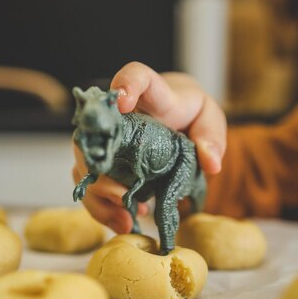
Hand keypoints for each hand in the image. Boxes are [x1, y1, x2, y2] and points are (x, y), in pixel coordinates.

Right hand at [72, 61, 226, 232]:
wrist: (173, 122)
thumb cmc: (188, 115)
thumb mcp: (208, 120)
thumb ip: (212, 137)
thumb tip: (210, 164)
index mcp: (151, 96)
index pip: (135, 76)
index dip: (126, 85)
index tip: (123, 101)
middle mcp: (119, 116)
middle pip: (95, 134)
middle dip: (101, 168)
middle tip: (123, 195)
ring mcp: (107, 142)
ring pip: (85, 165)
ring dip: (101, 196)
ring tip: (126, 218)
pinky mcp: (102, 166)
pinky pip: (91, 188)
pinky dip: (104, 209)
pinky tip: (123, 222)